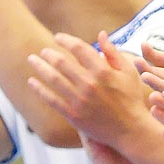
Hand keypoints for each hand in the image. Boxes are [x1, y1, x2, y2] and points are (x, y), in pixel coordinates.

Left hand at [26, 32, 156, 149]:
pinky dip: (39, 89)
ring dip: (40, 67)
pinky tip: (31, 82)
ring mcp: (80, 100)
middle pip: (62, 62)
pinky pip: (52, 100)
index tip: (58, 37)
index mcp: (103, 71)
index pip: (79, 48)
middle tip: (44, 51)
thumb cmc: (131, 99)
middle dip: (49, 53)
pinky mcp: (73, 115)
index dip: (66, 40)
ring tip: (32, 59)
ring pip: (53, 79)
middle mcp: (89, 84)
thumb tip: (101, 34)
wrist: (131, 130)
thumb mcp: (128, 72)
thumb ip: (113, 53)